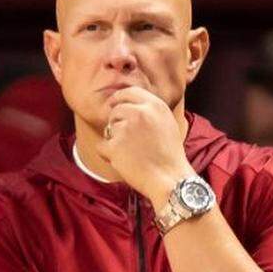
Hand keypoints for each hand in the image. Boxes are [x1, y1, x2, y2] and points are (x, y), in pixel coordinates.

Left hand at [94, 87, 194, 205]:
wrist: (170, 179)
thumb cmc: (169, 155)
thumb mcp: (167, 123)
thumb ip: (149, 110)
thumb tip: (127, 103)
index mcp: (155, 105)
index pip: (129, 92)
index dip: (119, 99)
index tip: (113, 106)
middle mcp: (140, 113)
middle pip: (115, 111)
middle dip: (117, 124)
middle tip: (130, 142)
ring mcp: (126, 129)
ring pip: (109, 129)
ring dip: (114, 141)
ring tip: (133, 154)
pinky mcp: (115, 146)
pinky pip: (102, 147)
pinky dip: (108, 156)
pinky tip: (124, 162)